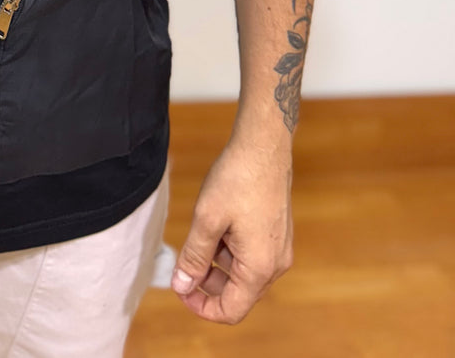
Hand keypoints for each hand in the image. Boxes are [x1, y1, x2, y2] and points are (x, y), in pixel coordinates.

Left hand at [170, 136, 293, 323]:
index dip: (202, 307)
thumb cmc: (238, 179)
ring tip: (197, 235)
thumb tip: (181, 285)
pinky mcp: (275, 234)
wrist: (264, 146)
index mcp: (260, 267)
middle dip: (206, 283)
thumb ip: (194, 256)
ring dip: (216, 264)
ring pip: (242, 273)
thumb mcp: (207, 219)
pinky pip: (250, 255)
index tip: (180, 290)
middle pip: (237, 293)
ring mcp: (278, 249)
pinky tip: (214, 225)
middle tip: (182, 261)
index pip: (231, 310)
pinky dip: (228, 250)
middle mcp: (275, 264)